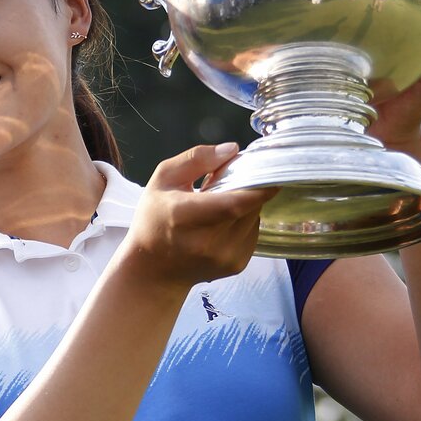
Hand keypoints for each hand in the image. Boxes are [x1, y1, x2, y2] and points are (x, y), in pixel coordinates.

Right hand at [113, 143, 275, 293]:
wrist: (152, 270)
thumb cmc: (154, 220)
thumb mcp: (164, 179)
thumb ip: (197, 159)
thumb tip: (233, 150)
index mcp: (186, 216)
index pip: (235, 203)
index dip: (258, 186)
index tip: (267, 169)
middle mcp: (209, 241)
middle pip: (248, 206)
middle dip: (246, 189)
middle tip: (227, 184)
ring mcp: (225, 257)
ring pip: (254, 217)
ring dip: (245, 205)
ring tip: (220, 205)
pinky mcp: (236, 265)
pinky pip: (253, 232)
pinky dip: (244, 222)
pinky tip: (222, 223)